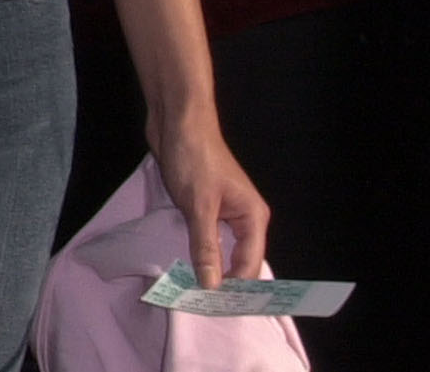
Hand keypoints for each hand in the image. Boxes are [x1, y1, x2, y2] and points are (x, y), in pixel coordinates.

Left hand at [153, 113, 267, 287]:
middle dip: (220, 280)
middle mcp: (243, 217)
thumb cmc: (193, 158)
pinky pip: (202, 235)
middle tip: (198, 304)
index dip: (234, 289)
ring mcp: (222, 211)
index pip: (249, 266)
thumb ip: (206, 246)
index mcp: (253, 218)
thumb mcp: (199, 206)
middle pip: (236, 260)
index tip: (212, 309)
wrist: (176, 121)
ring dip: (205, 265)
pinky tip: (180, 263)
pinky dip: (193, 248)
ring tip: (188, 290)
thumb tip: (212, 285)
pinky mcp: (202, 205)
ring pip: (218, 248)